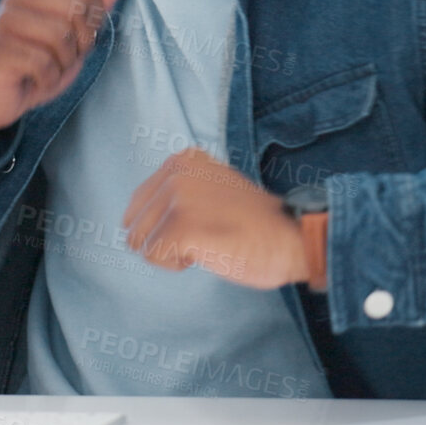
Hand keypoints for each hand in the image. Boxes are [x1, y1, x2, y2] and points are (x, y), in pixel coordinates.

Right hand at [0, 0, 122, 153]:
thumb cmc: (37, 64)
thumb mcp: (75, 36)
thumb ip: (95, 6)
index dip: (91, 25)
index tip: (73, 41)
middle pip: (76, 11)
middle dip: (79, 44)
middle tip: (61, 59)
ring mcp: (4, 20)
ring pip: (60, 37)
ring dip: (62, 64)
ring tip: (46, 70)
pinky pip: (43, 63)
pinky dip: (48, 79)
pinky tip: (33, 80)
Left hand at [121, 147, 308, 289]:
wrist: (291, 238)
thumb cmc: (254, 224)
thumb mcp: (212, 188)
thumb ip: (179, 192)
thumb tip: (134, 220)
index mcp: (182, 160)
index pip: (138, 204)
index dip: (164, 227)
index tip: (204, 222)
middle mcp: (176, 172)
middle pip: (135, 226)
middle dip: (165, 240)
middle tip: (208, 234)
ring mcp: (178, 198)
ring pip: (142, 243)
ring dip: (171, 252)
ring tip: (209, 241)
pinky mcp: (181, 227)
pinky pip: (154, 257)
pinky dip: (177, 264)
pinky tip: (207, 252)